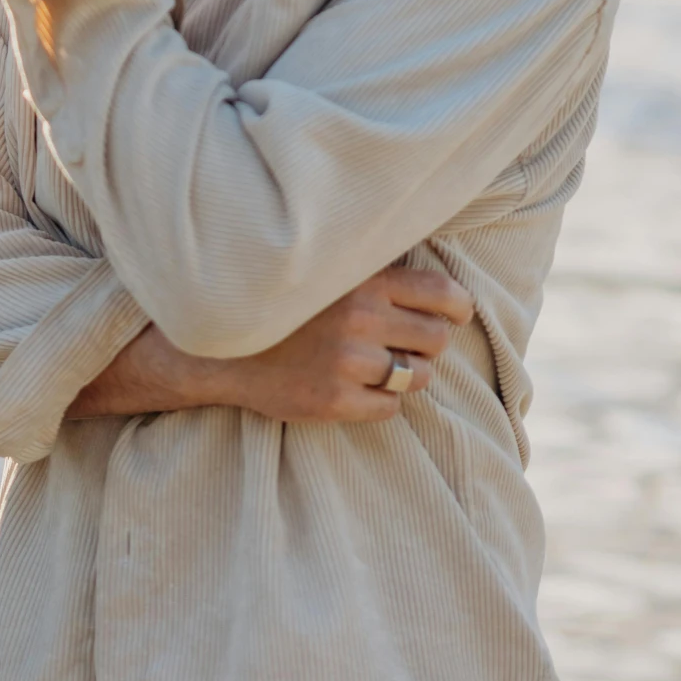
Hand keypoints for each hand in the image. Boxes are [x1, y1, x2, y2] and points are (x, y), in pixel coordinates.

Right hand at [217, 264, 475, 420]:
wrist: (221, 346)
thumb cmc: (285, 305)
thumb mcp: (330, 272)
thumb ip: (376, 273)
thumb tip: (438, 282)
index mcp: (364, 281)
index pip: (441, 293)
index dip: (458, 306)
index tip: (457, 313)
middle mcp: (360, 319)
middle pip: (437, 339)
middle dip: (429, 343)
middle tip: (407, 342)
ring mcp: (347, 363)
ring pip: (419, 376)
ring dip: (408, 373)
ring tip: (379, 365)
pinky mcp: (334, 400)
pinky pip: (390, 408)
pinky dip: (382, 401)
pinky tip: (356, 387)